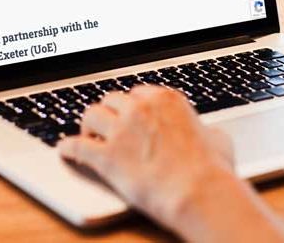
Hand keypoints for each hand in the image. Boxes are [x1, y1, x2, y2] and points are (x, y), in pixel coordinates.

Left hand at [59, 87, 235, 231]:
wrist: (198, 191)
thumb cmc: (212, 168)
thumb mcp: (218, 139)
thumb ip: (205, 130)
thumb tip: (208, 134)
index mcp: (167, 99)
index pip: (139, 92)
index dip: (133, 105)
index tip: (129, 114)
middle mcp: (141, 108)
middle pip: (112, 99)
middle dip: (110, 112)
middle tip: (107, 124)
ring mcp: (121, 130)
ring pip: (91, 114)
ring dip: (88, 125)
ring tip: (88, 135)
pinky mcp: (106, 156)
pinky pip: (76, 146)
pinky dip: (68, 148)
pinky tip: (65, 150)